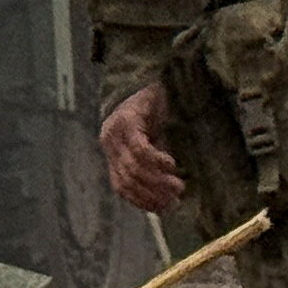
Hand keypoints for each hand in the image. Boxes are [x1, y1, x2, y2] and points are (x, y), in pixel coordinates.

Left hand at [98, 84, 183, 213]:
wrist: (154, 79)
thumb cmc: (154, 114)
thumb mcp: (151, 144)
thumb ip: (150, 168)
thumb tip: (166, 203)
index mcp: (111, 151)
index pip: (121, 188)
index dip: (143, 201)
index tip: (166, 209)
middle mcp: (108, 141)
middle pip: (127, 180)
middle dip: (153, 193)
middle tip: (177, 197)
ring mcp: (115, 129)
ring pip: (134, 168)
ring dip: (158, 181)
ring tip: (179, 185)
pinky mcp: (127, 119)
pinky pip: (140, 149)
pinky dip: (157, 161)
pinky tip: (172, 164)